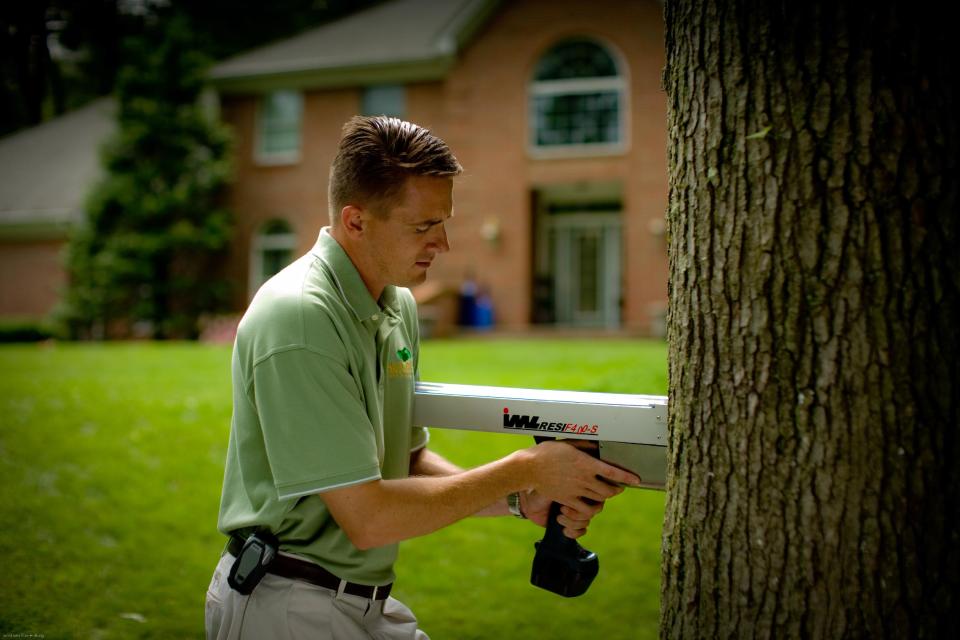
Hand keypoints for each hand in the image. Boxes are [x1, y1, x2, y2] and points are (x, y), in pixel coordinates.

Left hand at [521, 489, 605, 538]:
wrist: (526, 500)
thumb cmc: (540, 485)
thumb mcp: (556, 481)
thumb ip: (572, 482)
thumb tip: (586, 485)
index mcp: (581, 485)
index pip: (598, 494)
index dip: (588, 500)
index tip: (573, 498)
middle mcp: (581, 498)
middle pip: (594, 510)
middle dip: (579, 512)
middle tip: (562, 509)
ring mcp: (576, 511)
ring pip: (587, 521)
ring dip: (573, 522)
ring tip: (558, 517)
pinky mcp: (570, 523)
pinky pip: (581, 531)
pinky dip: (574, 532)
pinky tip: (563, 529)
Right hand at [525, 440, 639, 510]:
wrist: (529, 468)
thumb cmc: (546, 453)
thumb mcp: (568, 443)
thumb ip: (584, 445)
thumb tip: (596, 446)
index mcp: (586, 463)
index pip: (612, 472)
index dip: (626, 477)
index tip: (636, 480)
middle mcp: (584, 478)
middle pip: (609, 490)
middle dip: (617, 489)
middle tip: (618, 487)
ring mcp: (576, 491)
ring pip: (599, 500)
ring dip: (605, 498)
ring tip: (605, 494)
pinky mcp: (567, 500)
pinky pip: (584, 510)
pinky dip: (590, 509)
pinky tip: (589, 505)